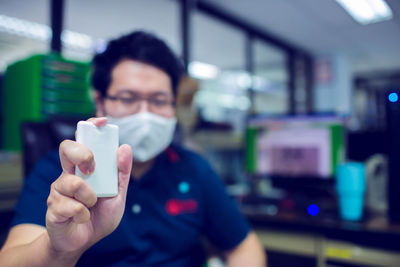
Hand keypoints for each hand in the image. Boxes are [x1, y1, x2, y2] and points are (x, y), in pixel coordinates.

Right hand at [45, 117, 131, 252]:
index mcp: (85, 168)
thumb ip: (122, 174)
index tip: (102, 121)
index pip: (83, 140)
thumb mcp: (118, 195)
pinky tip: (82, 218)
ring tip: (91, 206)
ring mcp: (59, 189)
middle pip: (66, 148)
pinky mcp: (53, 207)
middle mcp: (69, 174)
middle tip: (92, 168)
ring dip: (89, 196)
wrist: (84, 241)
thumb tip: (125, 148)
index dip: (90, 126)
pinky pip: (70, 205)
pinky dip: (83, 214)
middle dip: (82, 153)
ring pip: (71, 181)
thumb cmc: (99, 216)